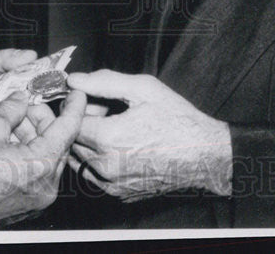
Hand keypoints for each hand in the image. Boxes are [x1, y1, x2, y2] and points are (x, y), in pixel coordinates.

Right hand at [0, 89, 85, 229]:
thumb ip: (12, 107)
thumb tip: (22, 97)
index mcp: (40, 165)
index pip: (68, 129)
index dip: (74, 107)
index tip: (79, 94)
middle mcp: (46, 185)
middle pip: (58, 142)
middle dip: (44, 119)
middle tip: (28, 103)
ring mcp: (40, 198)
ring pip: (48, 156)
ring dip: (35, 135)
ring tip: (13, 121)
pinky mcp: (31, 204)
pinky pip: (40, 172)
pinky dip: (31, 153)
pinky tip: (12, 141)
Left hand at [66, 70, 231, 201]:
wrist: (204, 154)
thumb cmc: (177, 119)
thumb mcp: (143, 89)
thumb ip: (103, 82)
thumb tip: (74, 80)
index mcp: (108, 139)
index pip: (70, 121)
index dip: (81, 107)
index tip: (97, 100)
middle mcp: (106, 166)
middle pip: (73, 140)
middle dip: (85, 123)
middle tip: (109, 111)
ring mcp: (112, 184)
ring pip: (81, 159)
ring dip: (90, 143)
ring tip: (116, 129)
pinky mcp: (120, 194)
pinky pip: (95, 175)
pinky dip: (99, 160)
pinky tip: (122, 146)